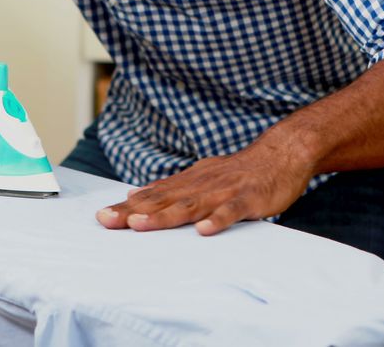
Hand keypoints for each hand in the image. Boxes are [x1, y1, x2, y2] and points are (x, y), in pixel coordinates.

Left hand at [95, 134, 315, 235]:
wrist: (281, 154)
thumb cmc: (240, 172)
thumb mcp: (201, 176)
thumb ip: (172, 188)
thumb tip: (138, 194)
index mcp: (189, 181)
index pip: (152, 195)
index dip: (127, 206)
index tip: (102, 217)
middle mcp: (201, 184)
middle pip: (163, 200)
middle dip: (134, 212)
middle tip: (108, 221)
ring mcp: (223, 191)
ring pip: (190, 205)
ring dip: (164, 215)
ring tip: (140, 225)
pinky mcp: (248, 199)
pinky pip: (231, 211)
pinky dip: (217, 220)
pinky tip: (204, 231)